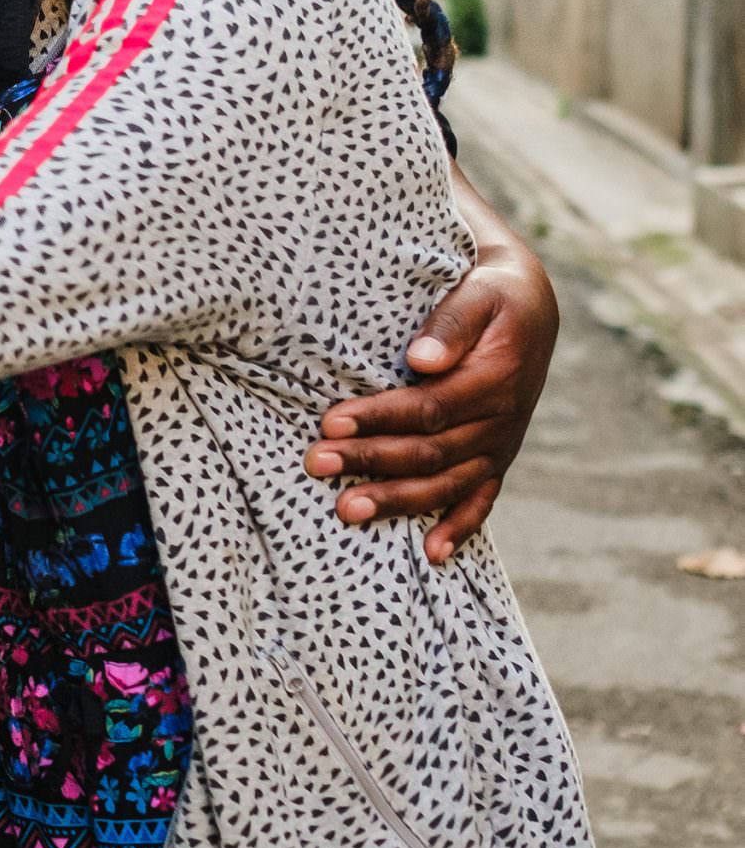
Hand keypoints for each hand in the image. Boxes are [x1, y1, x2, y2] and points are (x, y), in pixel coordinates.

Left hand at [305, 248, 558, 562]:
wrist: (530, 308)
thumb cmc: (492, 295)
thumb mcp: (480, 292)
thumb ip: (453, 323)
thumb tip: (422, 358)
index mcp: (494, 380)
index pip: (428, 408)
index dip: (378, 418)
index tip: (330, 423)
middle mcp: (500, 421)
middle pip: (428, 452)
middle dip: (369, 460)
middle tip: (316, 463)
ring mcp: (499, 446)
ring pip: (445, 484)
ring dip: (396, 501)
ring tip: (346, 511)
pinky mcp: (496, 460)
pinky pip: (480, 501)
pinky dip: (458, 529)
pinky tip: (431, 555)